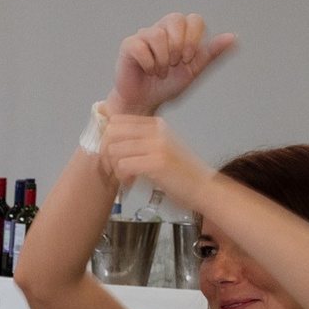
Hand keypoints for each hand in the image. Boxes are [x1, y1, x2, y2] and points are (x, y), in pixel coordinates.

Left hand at [95, 113, 215, 206]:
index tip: (112, 156)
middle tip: (113, 169)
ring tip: (127, 178)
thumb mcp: (158, 148)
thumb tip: (107, 139)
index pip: (116, 121)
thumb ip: (138, 140)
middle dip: (106, 153)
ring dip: (115, 168)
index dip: (107, 139)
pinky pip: (123, 165)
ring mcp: (157, 145)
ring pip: (114, 150)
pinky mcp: (157, 162)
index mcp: (155, 124)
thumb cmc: (178, 172)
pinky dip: (123, 177)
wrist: (203, 187)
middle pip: (111, 133)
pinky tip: (132, 183)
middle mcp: (156, 130)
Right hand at [104, 13, 234, 116]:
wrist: (145, 103)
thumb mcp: (194, 70)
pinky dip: (148, 64)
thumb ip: (211, 53)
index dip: (194, 38)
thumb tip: (233, 37)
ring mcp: (143, 36)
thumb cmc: (168, 85)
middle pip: (175, 18)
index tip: (189, 59)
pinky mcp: (128, 45)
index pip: (194, 19)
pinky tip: (148, 71)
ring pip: (157, 34)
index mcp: (180, 33)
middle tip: (175, 63)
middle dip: (178, 44)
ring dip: (162, 59)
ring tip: (160, 71)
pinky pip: (141, 47)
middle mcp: (161, 30)